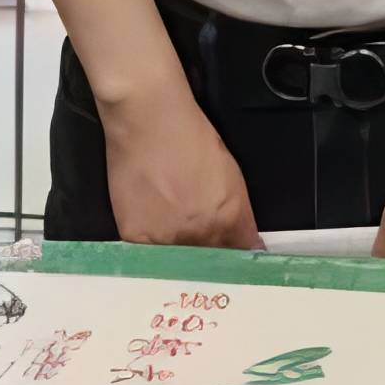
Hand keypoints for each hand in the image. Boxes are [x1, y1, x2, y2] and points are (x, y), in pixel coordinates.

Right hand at [95, 82, 259, 249]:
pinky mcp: (136, 238)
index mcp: (229, 219)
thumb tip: (249, 245)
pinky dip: (150, 249)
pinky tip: (150, 229)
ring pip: (177, 265)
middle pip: (209, 265)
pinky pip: (146, 258)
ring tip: (170, 231)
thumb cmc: (192, 137)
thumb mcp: (231, 175)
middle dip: (207, 258)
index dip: (235, 259)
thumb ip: (240, 216)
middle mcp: (202, 236)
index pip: (239, 258)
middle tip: (196, 243)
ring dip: (177, 255)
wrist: (148, 119)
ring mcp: (167, 240)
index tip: (230, 258)